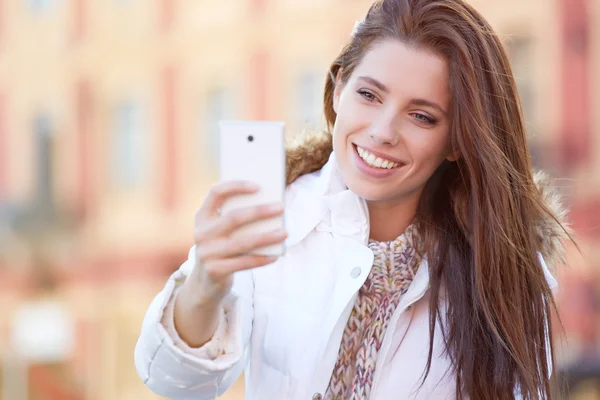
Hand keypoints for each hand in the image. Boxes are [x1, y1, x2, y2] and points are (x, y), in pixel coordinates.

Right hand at [190, 180, 286, 302]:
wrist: (204, 283)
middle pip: (233, 217)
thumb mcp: (221, 231)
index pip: (215, 193)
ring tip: (284, 232)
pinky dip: (262, 259)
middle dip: (259, 211)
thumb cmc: (221, 248)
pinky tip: (276, 255)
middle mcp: (201, 233)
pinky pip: (244, 263)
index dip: (235, 186)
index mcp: (203, 217)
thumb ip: (236, 218)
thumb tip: (270, 208)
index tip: (258, 186)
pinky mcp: (215, 271)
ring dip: (266, 237)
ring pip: (242, 242)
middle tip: (280, 207)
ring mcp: (206, 253)